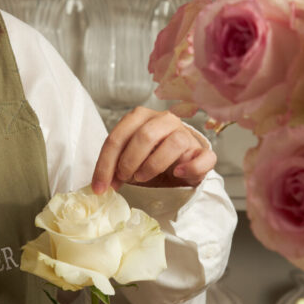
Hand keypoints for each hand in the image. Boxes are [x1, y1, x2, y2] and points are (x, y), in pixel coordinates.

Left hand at [91, 107, 215, 192]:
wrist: (179, 164)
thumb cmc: (149, 159)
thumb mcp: (128, 159)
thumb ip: (114, 166)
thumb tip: (100, 184)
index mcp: (141, 117)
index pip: (118, 136)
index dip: (106, 163)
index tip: (100, 187)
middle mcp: (164, 119)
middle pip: (145, 135)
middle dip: (129, 161)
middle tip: (125, 178)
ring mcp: (185, 134)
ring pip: (174, 142)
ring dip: (154, 164)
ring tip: (143, 177)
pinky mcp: (202, 151)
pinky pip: (203, 157)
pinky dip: (190, 167)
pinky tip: (178, 174)